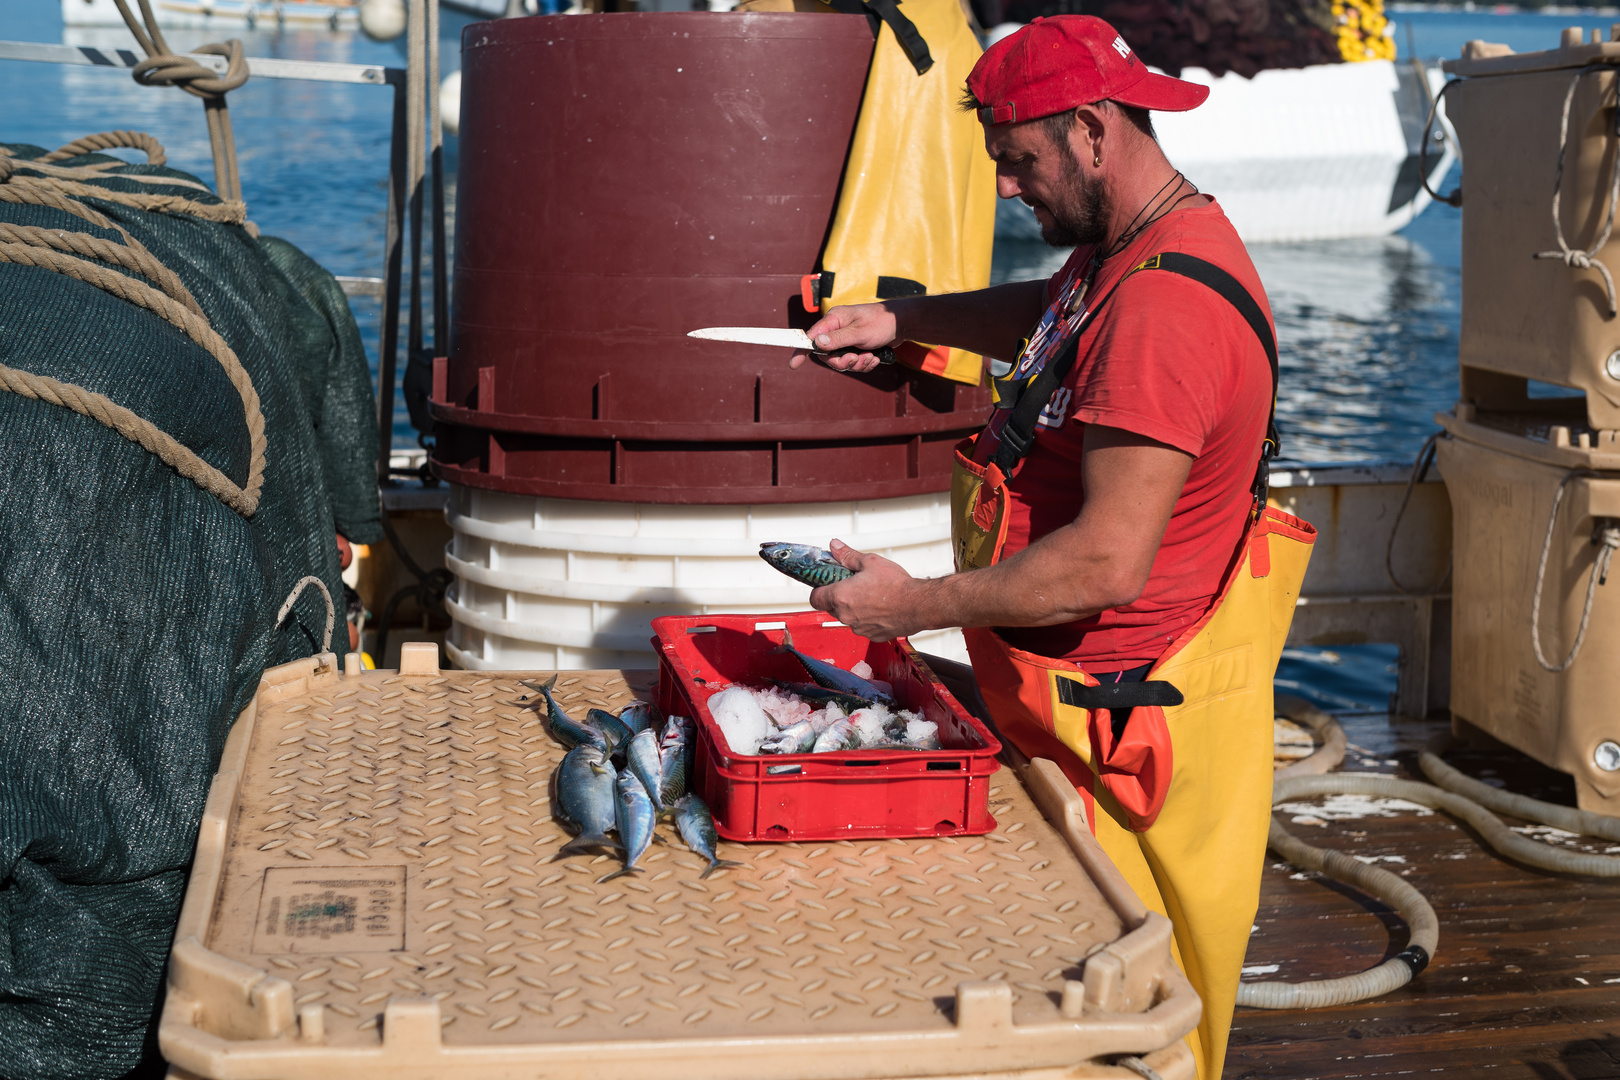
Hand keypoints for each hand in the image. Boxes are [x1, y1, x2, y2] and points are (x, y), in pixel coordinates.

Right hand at [789, 303, 898, 372]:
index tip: (793, 365)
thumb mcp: (859, 332)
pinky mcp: (855, 347)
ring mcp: (846, 339)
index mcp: (833, 320)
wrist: (902, 324)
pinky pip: (853, 363)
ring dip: (857, 364)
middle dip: (842, 362)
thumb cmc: (881, 322)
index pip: (811, 337)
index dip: (801, 351)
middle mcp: (837, 329)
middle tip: (857, 359)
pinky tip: (875, 359)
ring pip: (841, 361)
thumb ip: (838, 339)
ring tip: (871, 358)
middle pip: (827, 355)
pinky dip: (864, 364)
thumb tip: (816, 342)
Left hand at [807, 539, 930, 640]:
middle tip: (852, 586)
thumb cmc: (896, 586)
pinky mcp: (872, 635)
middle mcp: (846, 615)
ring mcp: (859, 628)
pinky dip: (867, 618)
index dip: (819, 590)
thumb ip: (848, 556)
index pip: (815, 598)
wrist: (918, 605)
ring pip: (847, 618)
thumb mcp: (870, 562)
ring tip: (870, 596)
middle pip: (831, 608)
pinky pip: (862, 626)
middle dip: (838, 597)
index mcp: (841, 596)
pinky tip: (879, 608)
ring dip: (853, 608)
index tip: (826, 585)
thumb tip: (835, 547)